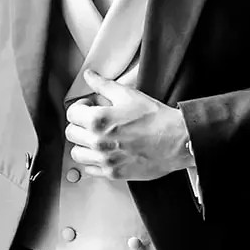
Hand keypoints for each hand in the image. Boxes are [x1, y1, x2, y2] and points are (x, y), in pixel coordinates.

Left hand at [64, 70, 193, 182]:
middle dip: (80, 125)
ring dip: (83, 144)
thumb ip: (104, 85)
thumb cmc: (156, 119)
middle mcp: (98, 142)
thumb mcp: (128, 95)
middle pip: (71, 133)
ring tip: (96, 138)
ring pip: (76, 153)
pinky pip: (89, 169)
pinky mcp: (113, 173)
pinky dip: (93, 161)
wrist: (178, 141)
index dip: (80, 107)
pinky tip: (104, 152)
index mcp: (98, 120)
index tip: (88, 107)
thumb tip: (90, 76)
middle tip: (92, 122)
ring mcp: (105, 159)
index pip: (71, 113)